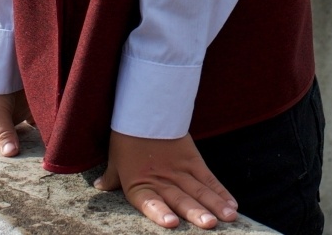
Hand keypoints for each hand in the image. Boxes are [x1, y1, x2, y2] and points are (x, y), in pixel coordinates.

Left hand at [93, 130, 238, 229]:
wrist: (145, 108)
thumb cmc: (127, 136)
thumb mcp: (115, 158)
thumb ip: (111, 177)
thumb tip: (99, 186)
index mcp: (139, 184)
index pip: (149, 202)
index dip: (160, 212)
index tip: (172, 223)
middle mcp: (162, 180)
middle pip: (181, 198)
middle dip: (197, 212)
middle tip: (210, 224)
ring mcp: (180, 170)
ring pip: (200, 190)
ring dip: (215, 205)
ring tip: (229, 217)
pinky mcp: (193, 161)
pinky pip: (209, 178)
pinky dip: (220, 191)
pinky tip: (232, 204)